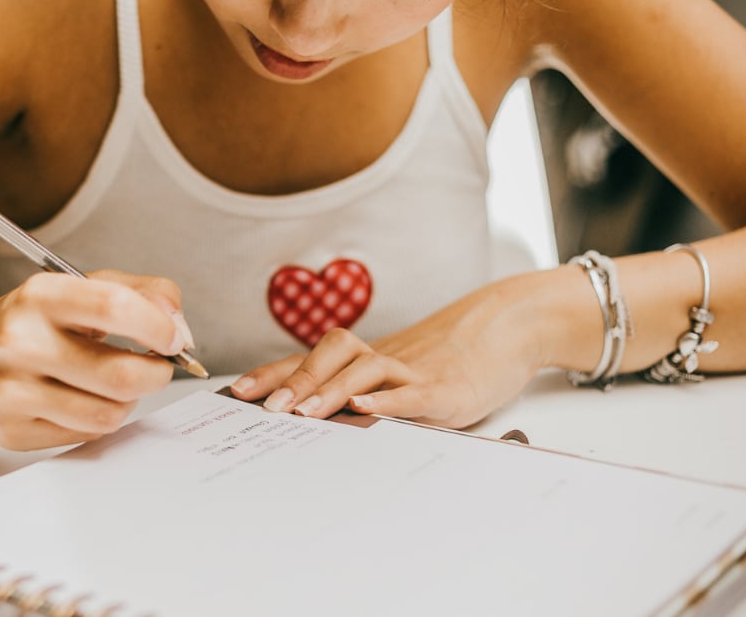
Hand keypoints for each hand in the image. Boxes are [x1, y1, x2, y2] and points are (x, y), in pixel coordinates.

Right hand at [0, 270, 192, 449]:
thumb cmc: (32, 321)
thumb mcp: (80, 287)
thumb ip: (140, 292)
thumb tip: (179, 327)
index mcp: (40, 297)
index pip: (114, 308)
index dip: (159, 326)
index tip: (172, 337)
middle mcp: (20, 343)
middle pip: (121, 374)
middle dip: (156, 374)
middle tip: (156, 366)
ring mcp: (12, 392)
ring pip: (109, 413)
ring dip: (127, 400)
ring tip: (112, 382)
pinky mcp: (13, 430)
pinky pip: (86, 434)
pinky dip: (98, 419)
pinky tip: (81, 399)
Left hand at [230, 277, 545, 427]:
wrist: (507, 327)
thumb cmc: (445, 360)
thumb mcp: (396, 378)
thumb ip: (358, 395)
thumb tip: (306, 419)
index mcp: (363, 359)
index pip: (309, 361)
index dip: (272, 375)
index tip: (238, 393)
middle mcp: (382, 357)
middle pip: (330, 355)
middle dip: (294, 382)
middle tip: (266, 408)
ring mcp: (413, 370)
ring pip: (365, 369)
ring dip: (330, 390)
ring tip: (304, 414)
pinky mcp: (446, 388)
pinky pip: (412, 391)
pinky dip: (387, 401)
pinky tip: (365, 410)